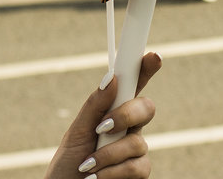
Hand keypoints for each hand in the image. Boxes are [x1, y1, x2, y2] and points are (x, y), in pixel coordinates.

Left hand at [44, 52, 161, 178]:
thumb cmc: (69, 164)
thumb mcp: (77, 132)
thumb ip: (95, 106)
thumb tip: (113, 77)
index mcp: (114, 111)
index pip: (133, 86)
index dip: (145, 69)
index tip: (153, 56)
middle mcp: (130, 129)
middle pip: (147, 108)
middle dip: (127, 114)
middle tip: (103, 125)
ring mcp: (137, 151)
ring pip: (138, 142)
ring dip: (109, 154)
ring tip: (88, 165)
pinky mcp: (139, 174)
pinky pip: (138, 167)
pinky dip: (113, 172)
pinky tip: (96, 178)